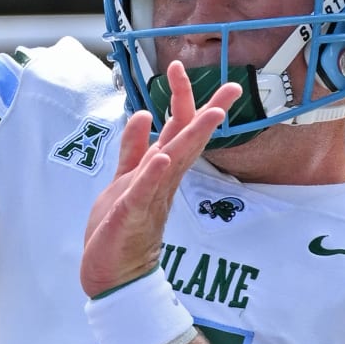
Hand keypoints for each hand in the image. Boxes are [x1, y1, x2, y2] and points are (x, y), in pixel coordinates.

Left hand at [79, 61, 242, 296]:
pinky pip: (145, 193)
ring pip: (175, 163)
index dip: (181, 99)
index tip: (181, 67)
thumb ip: (134, 149)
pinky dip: (153, 174)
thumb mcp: (124, 180)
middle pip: (187, 141)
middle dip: (205, 113)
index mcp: (159, 172)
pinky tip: (162, 157)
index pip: (176, 130)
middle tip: (231, 87)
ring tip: (211, 114)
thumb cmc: (119, 230)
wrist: (113, 277)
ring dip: (191, 138)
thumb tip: (145, 114)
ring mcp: (150, 199)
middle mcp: (162, 182)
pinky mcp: (132, 217)